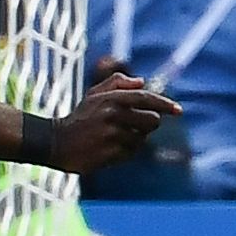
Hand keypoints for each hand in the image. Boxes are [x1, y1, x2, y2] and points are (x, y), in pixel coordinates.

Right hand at [47, 71, 179, 172]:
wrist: (56, 142)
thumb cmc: (80, 117)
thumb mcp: (94, 95)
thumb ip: (117, 83)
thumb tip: (142, 82)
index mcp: (111, 98)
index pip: (146, 98)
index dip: (165, 104)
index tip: (179, 110)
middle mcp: (112, 115)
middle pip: (152, 120)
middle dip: (148, 124)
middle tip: (134, 126)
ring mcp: (111, 135)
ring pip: (142, 139)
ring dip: (134, 139)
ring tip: (115, 137)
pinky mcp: (109, 153)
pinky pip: (131, 153)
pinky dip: (125, 152)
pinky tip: (109, 148)